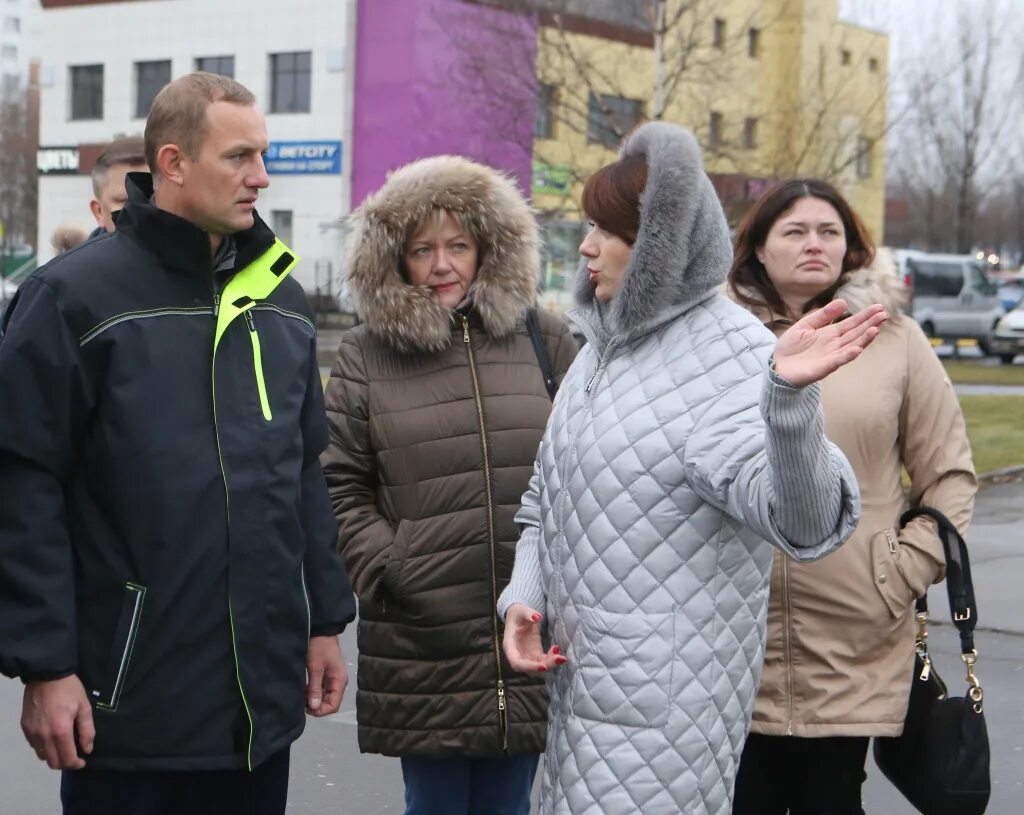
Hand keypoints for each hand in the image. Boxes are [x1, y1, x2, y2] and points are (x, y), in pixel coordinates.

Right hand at [21, 675, 94, 769]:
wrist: (45, 675)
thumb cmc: (69, 689)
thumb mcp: (84, 706)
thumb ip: (87, 730)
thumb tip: (87, 749)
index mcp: (60, 731)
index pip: (67, 759)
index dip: (76, 764)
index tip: (82, 761)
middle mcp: (43, 736)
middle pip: (52, 762)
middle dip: (65, 763)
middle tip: (74, 756)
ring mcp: (32, 733)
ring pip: (42, 755)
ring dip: (53, 755)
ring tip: (63, 747)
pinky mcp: (25, 727)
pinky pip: (34, 745)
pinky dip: (43, 747)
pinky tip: (51, 738)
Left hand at [306, 635, 347, 716]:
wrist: (321, 630)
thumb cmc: (319, 648)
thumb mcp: (315, 668)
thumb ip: (315, 688)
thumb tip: (314, 708)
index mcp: (339, 681)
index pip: (334, 705)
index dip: (321, 711)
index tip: (306, 708)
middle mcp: (339, 682)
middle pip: (330, 702)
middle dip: (317, 705)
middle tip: (301, 702)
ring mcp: (333, 678)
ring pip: (325, 697)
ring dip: (314, 699)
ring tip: (301, 695)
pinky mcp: (328, 674)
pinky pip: (322, 689)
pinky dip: (314, 692)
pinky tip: (304, 689)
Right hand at [503, 603, 565, 673]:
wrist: (519, 616)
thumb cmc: (517, 614)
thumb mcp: (521, 610)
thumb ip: (528, 613)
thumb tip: (537, 617)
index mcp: (510, 646)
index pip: (517, 662)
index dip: (529, 666)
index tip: (543, 666)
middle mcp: (517, 654)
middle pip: (529, 668)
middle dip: (545, 666)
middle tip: (559, 659)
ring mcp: (527, 655)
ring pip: (538, 667)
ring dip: (550, 664)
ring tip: (562, 657)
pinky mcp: (535, 653)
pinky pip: (544, 660)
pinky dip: (551, 658)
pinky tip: (557, 649)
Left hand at [773, 300, 887, 386]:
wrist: (777, 366)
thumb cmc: (790, 347)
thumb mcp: (805, 325)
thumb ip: (823, 315)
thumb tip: (844, 301)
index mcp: (830, 334)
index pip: (851, 323)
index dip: (865, 316)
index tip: (879, 307)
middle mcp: (834, 345)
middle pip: (856, 334)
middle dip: (870, 325)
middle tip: (884, 315)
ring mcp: (831, 357)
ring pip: (851, 346)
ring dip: (864, 339)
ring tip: (875, 330)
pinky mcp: (823, 368)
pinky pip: (838, 361)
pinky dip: (847, 356)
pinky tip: (857, 349)